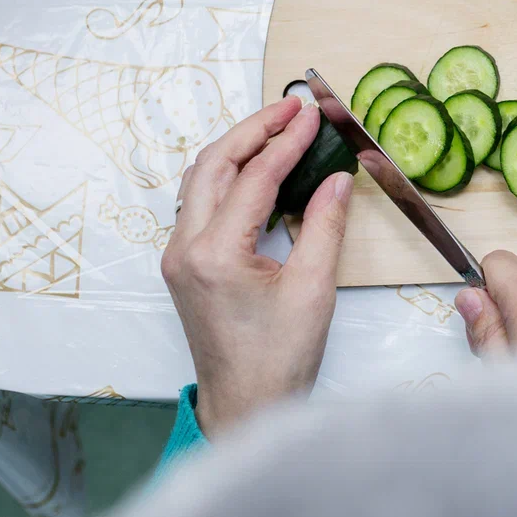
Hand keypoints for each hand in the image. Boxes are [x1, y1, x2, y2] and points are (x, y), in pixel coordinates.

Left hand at [161, 97, 353, 437]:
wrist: (245, 408)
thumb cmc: (277, 361)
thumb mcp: (313, 289)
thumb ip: (325, 226)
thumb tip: (337, 179)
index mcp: (215, 255)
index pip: (254, 177)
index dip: (286, 142)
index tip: (312, 116)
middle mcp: (186, 249)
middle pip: (214, 164)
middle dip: (254, 129)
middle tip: (292, 107)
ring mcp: (179, 257)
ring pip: (202, 179)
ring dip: (238, 148)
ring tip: (277, 128)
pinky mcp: (185, 265)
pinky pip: (201, 202)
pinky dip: (229, 175)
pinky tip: (259, 168)